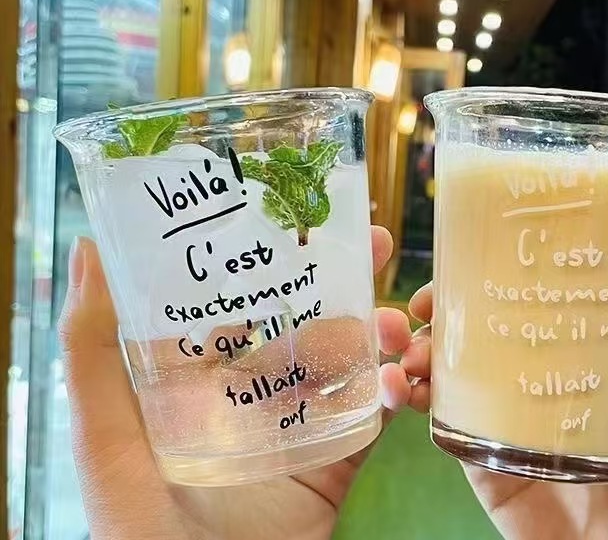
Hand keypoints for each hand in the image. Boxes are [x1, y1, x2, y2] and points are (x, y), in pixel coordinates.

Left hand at [59, 228, 414, 539]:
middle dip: (345, 275)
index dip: (274, 253)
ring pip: (351, 357)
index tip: (309, 216)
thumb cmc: (150, 536)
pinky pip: (376, 413)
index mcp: (202, 382)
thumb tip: (88, 250)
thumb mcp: (109, 450)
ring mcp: (302, 427)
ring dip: (379, 329)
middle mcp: (255, 395)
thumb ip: (93, 358)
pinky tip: (403, 379)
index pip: (241, 300)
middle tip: (376, 241)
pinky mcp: (340, 463)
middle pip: (306, 317)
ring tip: (396, 323)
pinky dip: (396, 388)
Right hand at [403, 259, 607, 539]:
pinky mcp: (486, 469)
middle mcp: (535, 389)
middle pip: (475, 338)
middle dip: (439, 314)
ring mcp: (506, 428)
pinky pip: (445, 429)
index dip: (488, 280)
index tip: (462, 259)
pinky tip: (403, 390)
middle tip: (422, 307)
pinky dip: (414, 404)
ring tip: (405, 351)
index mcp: (578, 367)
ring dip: (417, 354)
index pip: (526, 309)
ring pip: (449, 376)